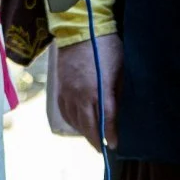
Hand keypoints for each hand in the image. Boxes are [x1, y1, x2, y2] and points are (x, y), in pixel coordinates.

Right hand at [53, 34, 121, 148]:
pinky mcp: (60, 88)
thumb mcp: (119, 68)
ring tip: (93, 138)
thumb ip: (118, 90)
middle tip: (103, 150)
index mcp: (98, 91)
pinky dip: (72, 121)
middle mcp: (80, 96)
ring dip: (84, 132)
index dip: (110, 135)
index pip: (105, 120)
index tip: (115, 146)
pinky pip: (64, 111)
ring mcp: (68, 93)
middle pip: (88, 126)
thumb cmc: (106, 47)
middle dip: (96, 140)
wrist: (80, 30)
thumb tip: (120, 109)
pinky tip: (78, 124)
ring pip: (75, 121)